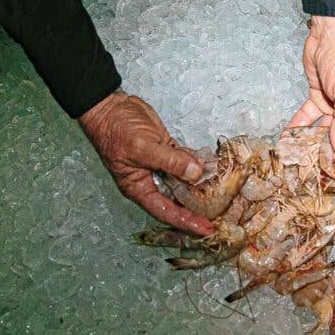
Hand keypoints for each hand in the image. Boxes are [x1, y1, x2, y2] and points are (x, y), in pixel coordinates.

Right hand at [79, 91, 215, 235]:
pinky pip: (186, 161)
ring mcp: (160, 165)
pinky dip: (198, 163)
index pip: (167, 212)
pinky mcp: (167, 150)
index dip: (187, 222)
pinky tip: (213, 167)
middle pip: (178, 200)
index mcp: (140, 188)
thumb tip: (195, 173)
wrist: (111, 105)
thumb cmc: (116, 129)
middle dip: (198, 208)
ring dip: (201, 185)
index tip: (206, 229)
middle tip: (221, 216)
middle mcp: (151, 180)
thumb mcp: (142, 147)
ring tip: (223, 195)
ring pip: (184, 180)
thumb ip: (171, 161)